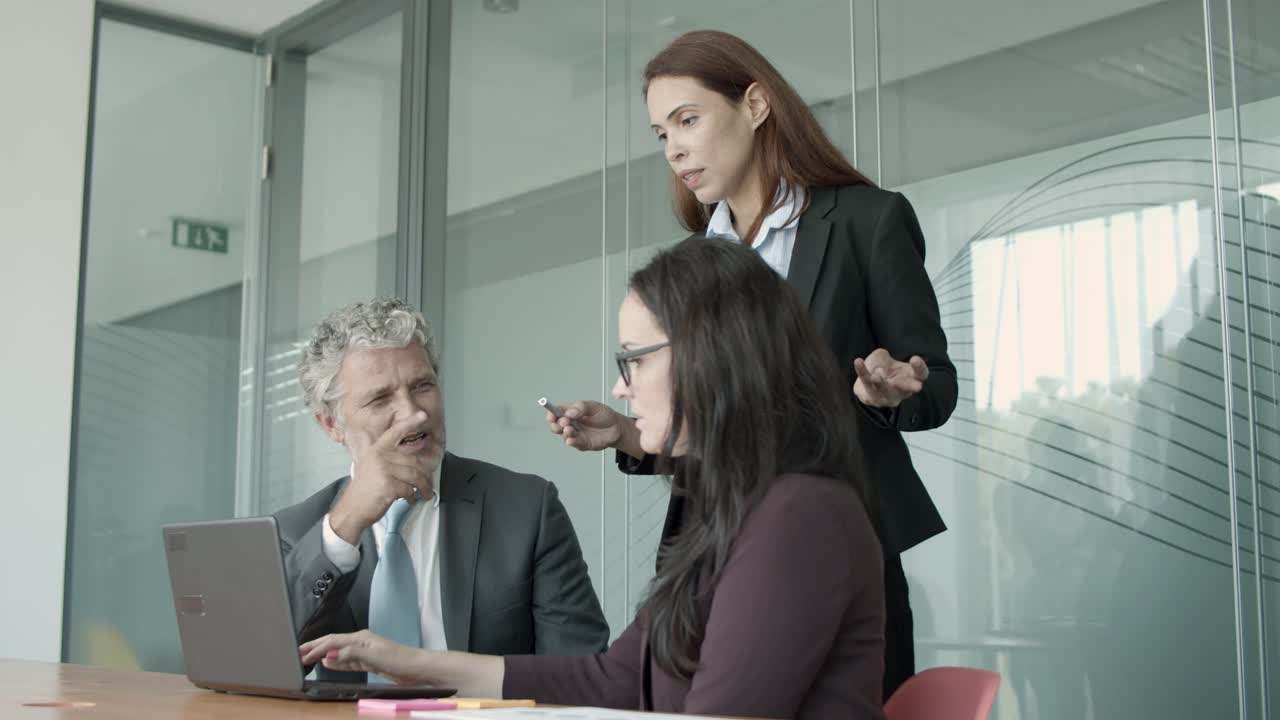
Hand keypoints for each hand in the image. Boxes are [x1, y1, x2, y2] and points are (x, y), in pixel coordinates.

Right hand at [300, 630, 428, 684]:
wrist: (415, 668)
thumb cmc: (398, 659)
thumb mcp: (372, 655)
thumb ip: (351, 653)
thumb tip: (331, 655)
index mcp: (360, 638)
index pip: (333, 641)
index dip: (317, 648)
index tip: (303, 655)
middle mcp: (361, 642)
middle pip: (333, 644)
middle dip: (316, 647)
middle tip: (300, 652)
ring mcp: (364, 652)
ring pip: (338, 652)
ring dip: (323, 655)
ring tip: (309, 657)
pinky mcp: (368, 662)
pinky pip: (347, 661)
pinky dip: (336, 663)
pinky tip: (329, 664)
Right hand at [329, 412, 431, 543]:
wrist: (351, 510)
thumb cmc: (365, 491)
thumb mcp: (373, 468)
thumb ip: (390, 461)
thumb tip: (417, 463)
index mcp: (376, 450)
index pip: (394, 432)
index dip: (409, 423)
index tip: (422, 415)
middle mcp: (379, 456)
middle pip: (413, 462)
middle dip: (425, 476)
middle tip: (428, 485)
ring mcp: (383, 470)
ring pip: (415, 476)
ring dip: (423, 488)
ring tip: (424, 494)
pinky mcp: (387, 484)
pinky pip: (409, 489)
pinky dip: (412, 496)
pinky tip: (410, 500)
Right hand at [546, 400, 630, 452]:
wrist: (617, 428)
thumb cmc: (604, 415)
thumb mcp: (594, 406)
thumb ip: (581, 408)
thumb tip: (569, 412)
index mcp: (571, 411)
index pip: (556, 411)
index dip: (551, 412)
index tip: (551, 414)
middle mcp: (571, 423)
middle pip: (556, 425)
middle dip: (556, 424)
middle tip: (563, 422)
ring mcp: (575, 433)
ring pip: (564, 435)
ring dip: (565, 432)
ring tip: (569, 429)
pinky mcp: (582, 443)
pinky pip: (574, 443)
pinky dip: (571, 442)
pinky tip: (570, 440)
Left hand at [853, 349, 927, 408]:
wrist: (867, 383)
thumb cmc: (881, 368)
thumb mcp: (884, 357)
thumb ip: (882, 359)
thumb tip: (879, 369)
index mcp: (910, 377)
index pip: (921, 374)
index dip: (920, 368)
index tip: (915, 359)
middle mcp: (902, 390)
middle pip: (908, 387)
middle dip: (912, 386)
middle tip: (918, 387)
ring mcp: (887, 397)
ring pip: (885, 390)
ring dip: (881, 384)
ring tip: (876, 376)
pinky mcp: (872, 398)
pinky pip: (867, 385)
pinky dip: (863, 373)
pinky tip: (859, 362)